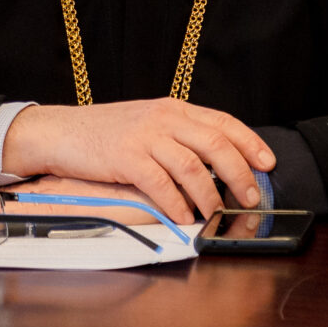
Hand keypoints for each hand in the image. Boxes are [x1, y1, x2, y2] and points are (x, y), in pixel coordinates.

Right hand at [1, 99, 273, 225]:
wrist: (60, 132)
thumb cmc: (105, 133)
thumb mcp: (147, 124)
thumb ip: (178, 137)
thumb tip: (214, 166)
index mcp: (173, 108)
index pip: (222, 121)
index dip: (249, 142)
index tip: (267, 163)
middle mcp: (163, 118)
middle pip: (215, 144)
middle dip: (239, 173)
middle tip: (249, 197)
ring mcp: (144, 136)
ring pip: (192, 167)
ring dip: (209, 195)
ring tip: (216, 213)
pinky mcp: (125, 157)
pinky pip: (161, 184)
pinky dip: (176, 204)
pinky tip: (183, 217)